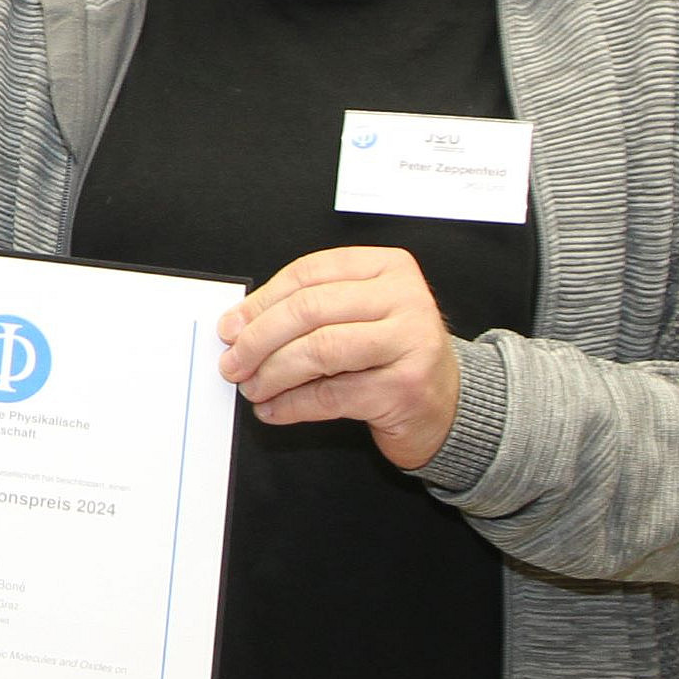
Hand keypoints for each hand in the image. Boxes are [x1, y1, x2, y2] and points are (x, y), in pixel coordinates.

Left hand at [218, 246, 461, 470]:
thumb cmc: (392, 355)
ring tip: (251, 386)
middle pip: (309, 310)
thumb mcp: (356, 317)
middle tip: (232, 362)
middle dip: (259, 339)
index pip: (309, 274)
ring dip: (273, 372)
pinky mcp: (406, 388)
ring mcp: (411, 343)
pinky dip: (292, 404)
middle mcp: (405, 299)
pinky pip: (331, 395)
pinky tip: (273, 409)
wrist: (448, 403)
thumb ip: (306, 310)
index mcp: (387, 268)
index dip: (261, 301)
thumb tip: (239, 324)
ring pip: (319, 351)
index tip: (231, 326)